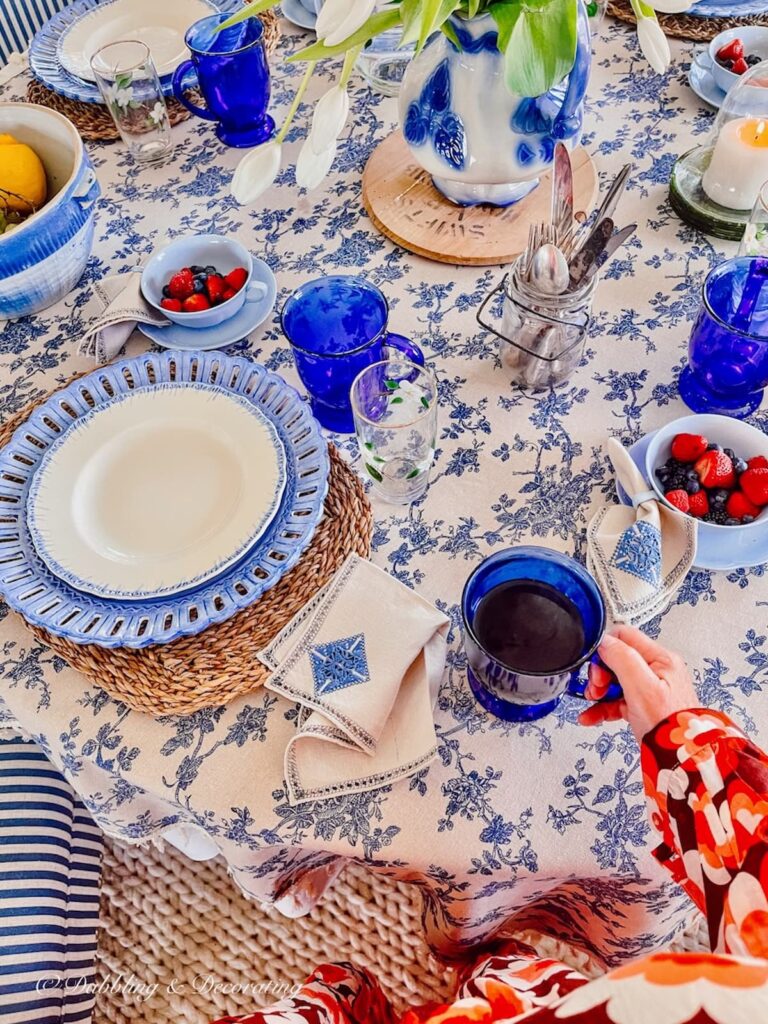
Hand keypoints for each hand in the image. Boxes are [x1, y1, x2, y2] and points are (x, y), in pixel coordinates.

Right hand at [578, 625, 697, 743]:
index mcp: (660, 659)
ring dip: (599, 691)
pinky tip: (591, 716)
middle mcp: (656, 671)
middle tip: (596, 687)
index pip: (625, 637)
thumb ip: (622, 658)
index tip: (595, 665)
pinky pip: (617, 700)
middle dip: (600, 673)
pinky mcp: (643, 706)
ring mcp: (649, 689)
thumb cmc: (669, 723)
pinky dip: (603, 707)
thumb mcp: (642, 686)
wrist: (681, 757)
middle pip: (617, 659)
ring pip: (615, 681)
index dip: (605, 648)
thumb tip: (605, 642)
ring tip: (593, 701)